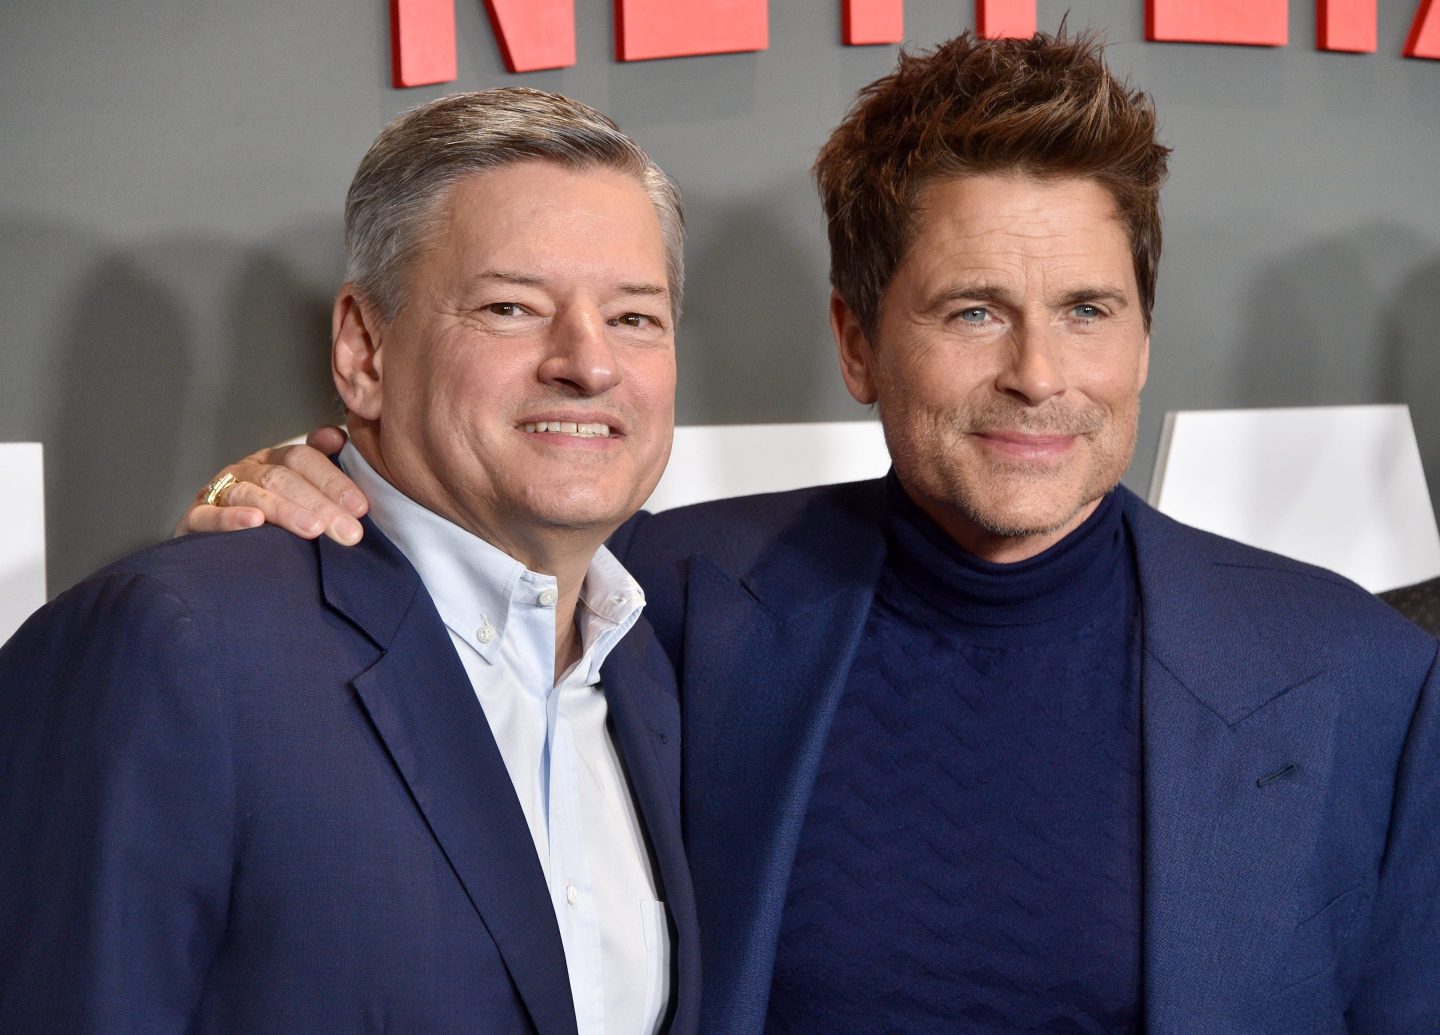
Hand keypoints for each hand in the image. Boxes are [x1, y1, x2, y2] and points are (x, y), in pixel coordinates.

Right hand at [176, 426, 367, 544]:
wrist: (218, 550)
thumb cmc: (272, 517)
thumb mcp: (300, 489)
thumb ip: (322, 463)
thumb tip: (336, 435)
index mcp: (274, 459)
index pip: (304, 459)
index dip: (333, 481)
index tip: (360, 507)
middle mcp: (247, 470)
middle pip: (283, 478)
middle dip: (320, 505)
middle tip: (348, 531)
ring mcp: (219, 492)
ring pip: (254, 494)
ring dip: (286, 512)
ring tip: (313, 530)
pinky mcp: (195, 518)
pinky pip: (209, 515)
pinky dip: (231, 518)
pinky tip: (254, 523)